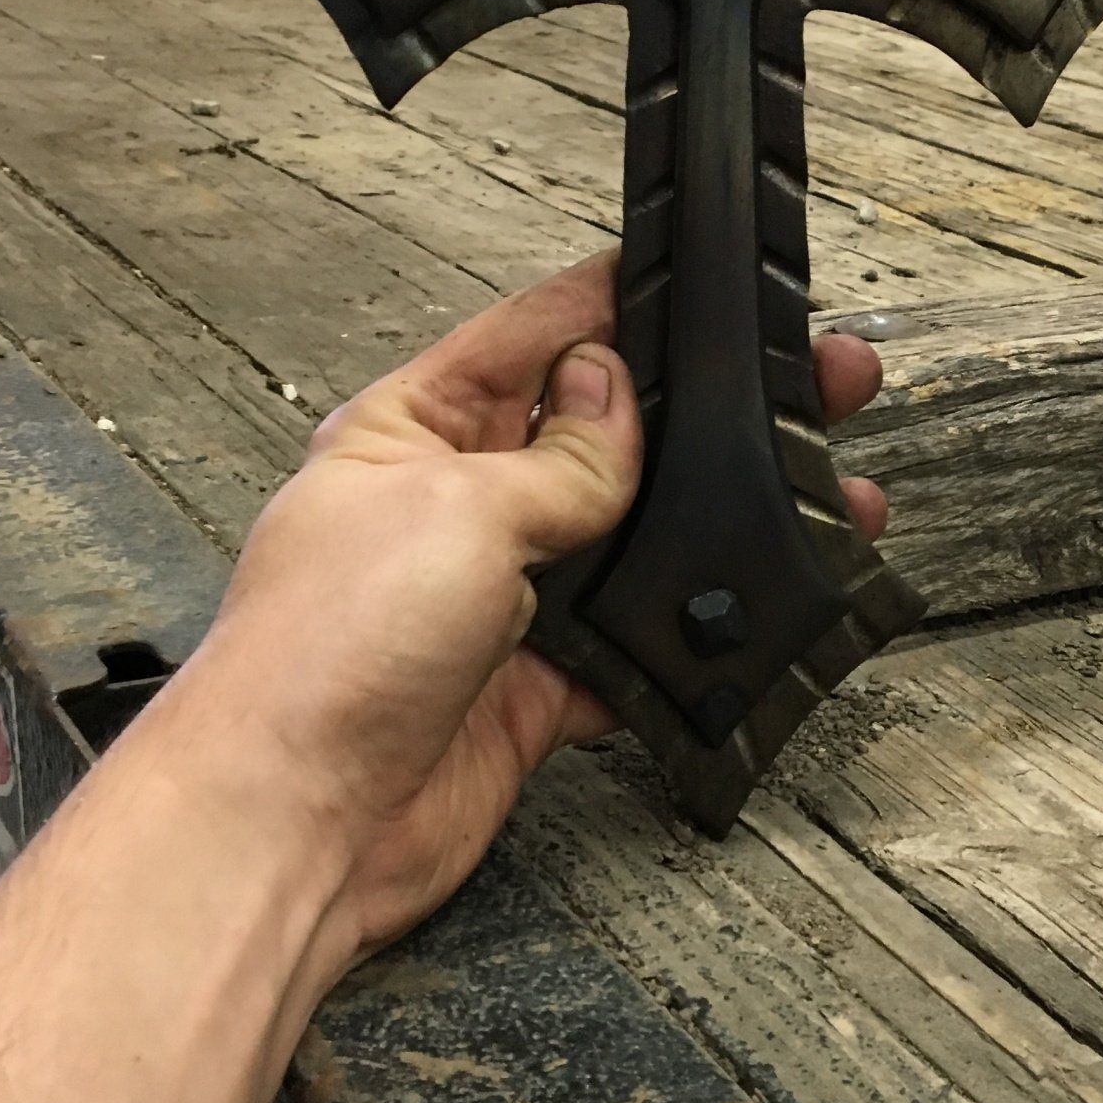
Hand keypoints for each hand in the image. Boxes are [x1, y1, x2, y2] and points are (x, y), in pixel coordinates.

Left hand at [153, 254, 886, 974]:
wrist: (295, 825)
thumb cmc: (319, 655)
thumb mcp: (457, 509)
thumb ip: (560, 460)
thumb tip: (615, 395)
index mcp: (411, 431)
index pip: (529, 336)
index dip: (612, 303)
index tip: (693, 277)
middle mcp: (457, 508)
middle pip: (600, 436)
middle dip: (695, 410)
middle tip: (801, 381)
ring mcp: (500, 601)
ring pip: (631, 539)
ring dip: (711, 520)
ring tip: (806, 487)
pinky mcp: (536, 689)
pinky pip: (634, 645)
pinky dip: (690, 634)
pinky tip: (751, 607)